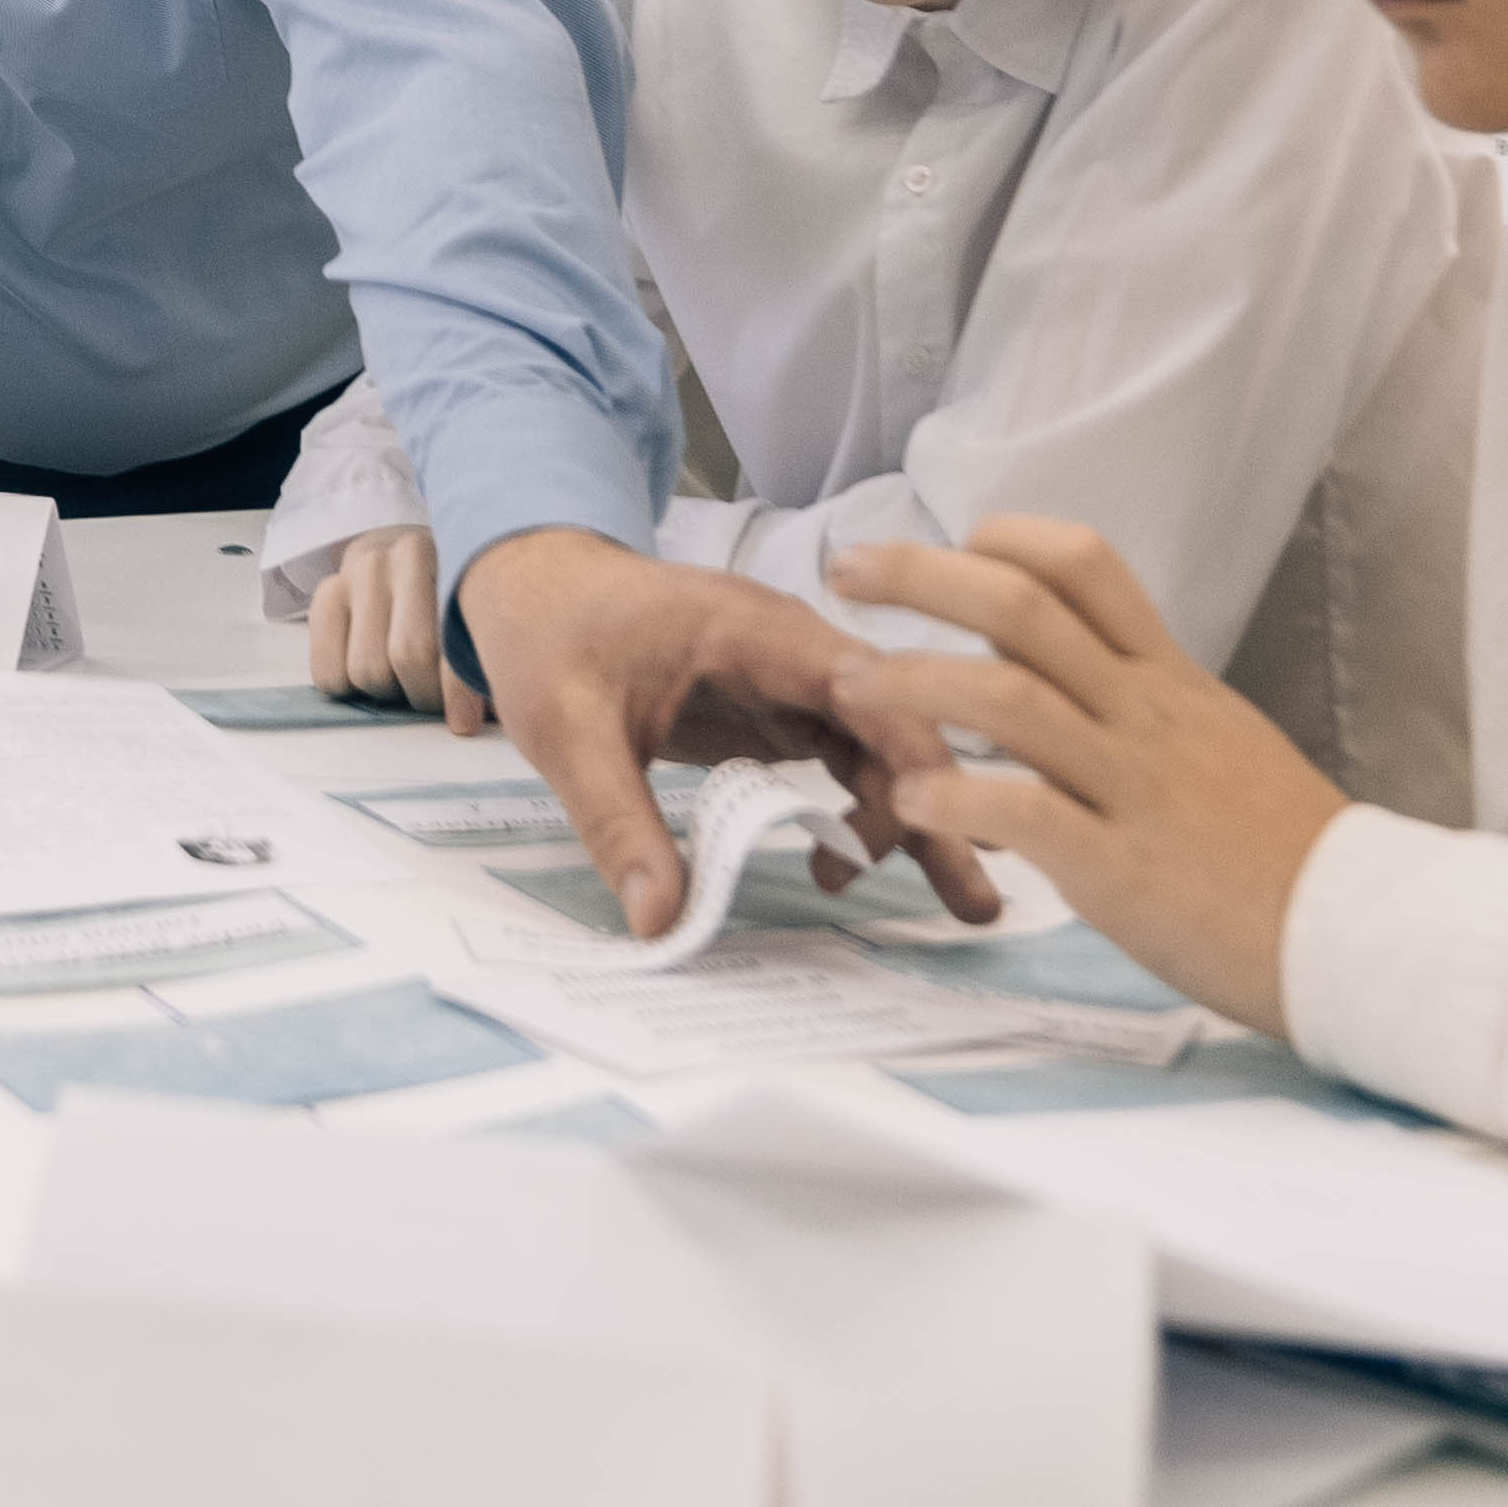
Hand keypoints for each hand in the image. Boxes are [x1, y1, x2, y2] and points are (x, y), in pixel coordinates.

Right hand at [302, 525, 465, 719]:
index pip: (449, 637)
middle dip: (424, 695)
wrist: (401, 553)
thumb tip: (497, 710)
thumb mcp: (474, 608)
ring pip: (367, 670)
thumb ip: (484, 652)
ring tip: (403, 679)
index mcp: (450, 557)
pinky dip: (348, 688)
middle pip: (408, 657)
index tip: (465, 721)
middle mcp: (399, 555)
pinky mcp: (327, 592)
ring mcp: (358, 571)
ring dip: (388, 692)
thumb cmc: (448, 592)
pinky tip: (369, 671)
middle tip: (434, 698)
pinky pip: (329, 674)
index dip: (458, 689)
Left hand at [453, 530, 993, 939]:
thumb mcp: (568, 730)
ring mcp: (790, 683)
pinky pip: (839, 759)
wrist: (530, 587)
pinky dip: (863, 809)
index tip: (952, 826)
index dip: (916, 752)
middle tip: (977, 899)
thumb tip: (661, 918)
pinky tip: (866, 863)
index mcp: (757, 632)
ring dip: (914, 818)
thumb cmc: (551, 637)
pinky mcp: (775, 712)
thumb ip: (617, 822)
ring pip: (876, 749)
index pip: (866, 687)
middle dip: (940, 805)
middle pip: (890, 724)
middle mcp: (793, 652)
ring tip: (959, 901)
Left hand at [827, 517, 1350, 1032]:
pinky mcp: (1123, 869)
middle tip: (847, 572)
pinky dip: (958, 800)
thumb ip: (1150, 705)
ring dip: (914, 682)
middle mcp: (1148, 716)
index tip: (951, 544)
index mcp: (1171, 681)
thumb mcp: (1224, 743)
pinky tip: (911, 802)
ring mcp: (1134, 788)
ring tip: (849, 686)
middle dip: (922, 578)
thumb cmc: (1288, 851)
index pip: (1086, 565)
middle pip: (1023, 609)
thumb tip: (1084, 675)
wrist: (1364, 936)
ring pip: (1009, 698)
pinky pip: (1026, 814)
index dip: (1007, 540)